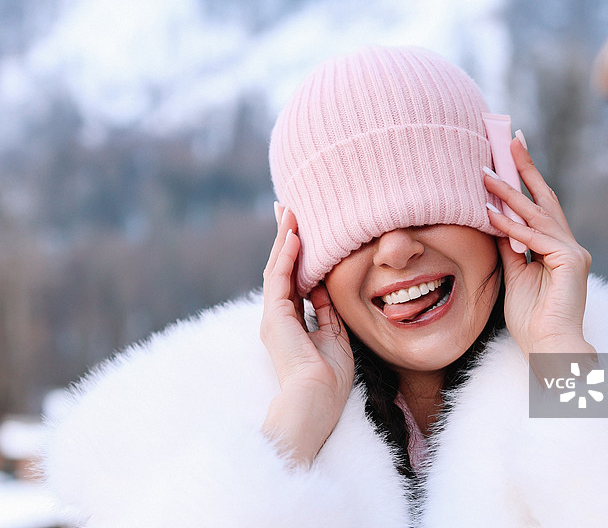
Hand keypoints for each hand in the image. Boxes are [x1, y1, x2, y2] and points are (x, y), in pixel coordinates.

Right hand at [260, 203, 354, 467]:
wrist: (316, 400)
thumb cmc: (328, 378)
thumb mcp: (334, 337)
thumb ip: (327, 311)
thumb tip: (325, 288)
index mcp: (292, 323)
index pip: (294, 280)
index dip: (297, 255)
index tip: (303, 231)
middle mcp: (278, 317)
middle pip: (281, 268)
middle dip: (285, 238)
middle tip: (287, 209)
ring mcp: (273, 316)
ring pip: (277, 268)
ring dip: (284, 239)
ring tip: (289, 211)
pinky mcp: (274, 316)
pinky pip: (279, 278)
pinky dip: (286, 255)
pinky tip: (295, 234)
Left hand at [483, 138, 595, 362]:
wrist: (548, 347)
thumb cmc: (531, 318)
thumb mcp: (513, 274)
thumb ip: (508, 246)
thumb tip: (494, 220)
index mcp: (557, 248)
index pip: (539, 206)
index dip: (526, 179)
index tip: (512, 153)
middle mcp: (569, 245)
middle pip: (544, 199)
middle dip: (526, 168)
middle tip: (511, 139)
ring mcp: (573, 252)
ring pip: (536, 214)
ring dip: (509, 193)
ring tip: (485, 174)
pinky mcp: (571, 261)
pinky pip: (534, 238)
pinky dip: (510, 225)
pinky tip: (489, 212)